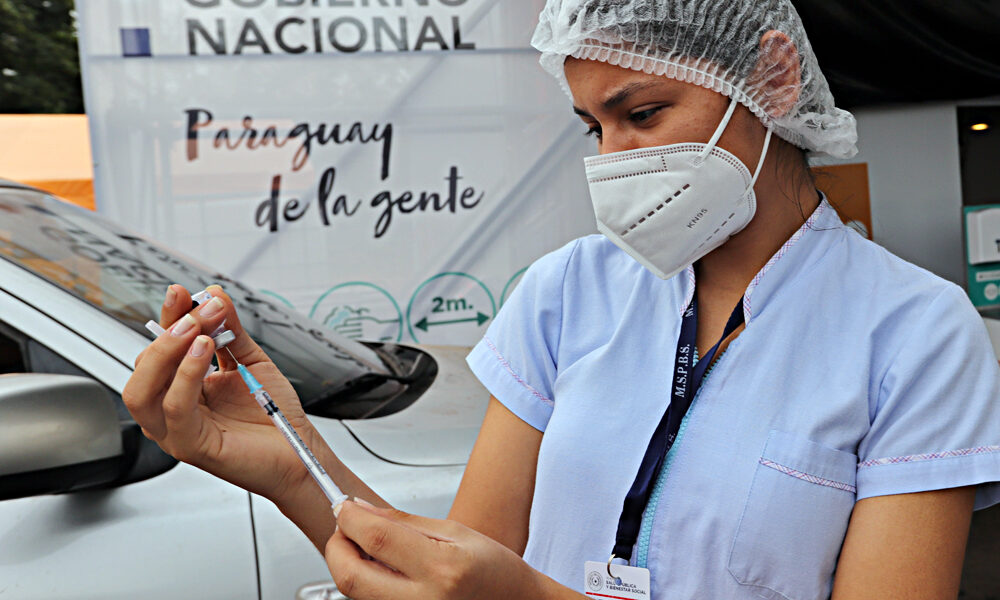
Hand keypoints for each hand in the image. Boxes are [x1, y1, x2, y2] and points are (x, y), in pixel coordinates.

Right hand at [123, 284, 317, 502]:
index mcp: (182, 387)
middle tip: (199, 310)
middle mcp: (172, 409)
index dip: (169, 318)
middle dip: (171, 330)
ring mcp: (176, 430)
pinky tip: (203, 353)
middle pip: (145, 366)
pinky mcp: (190, 446)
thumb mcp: (251, 361)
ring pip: (144, 390)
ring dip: (168, 352)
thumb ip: (232, 330)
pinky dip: (185, 377)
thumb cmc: (274, 415)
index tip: (182, 292)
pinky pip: (174, 409)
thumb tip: (213, 294)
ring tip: (199, 331)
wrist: (298, 451)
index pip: (161, 348)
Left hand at [326, 501, 576, 599]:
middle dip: (337, 547)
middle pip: (350, 577)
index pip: (376, 538)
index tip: (344, 506)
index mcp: (443, 569)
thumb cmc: (494, 572)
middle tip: (344, 528)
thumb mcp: (455, 532)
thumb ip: (403, 522)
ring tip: (365, 548)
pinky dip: (364, 584)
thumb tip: (362, 510)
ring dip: (348, 566)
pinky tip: (378, 571)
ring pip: (354, 594)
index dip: (350, 518)